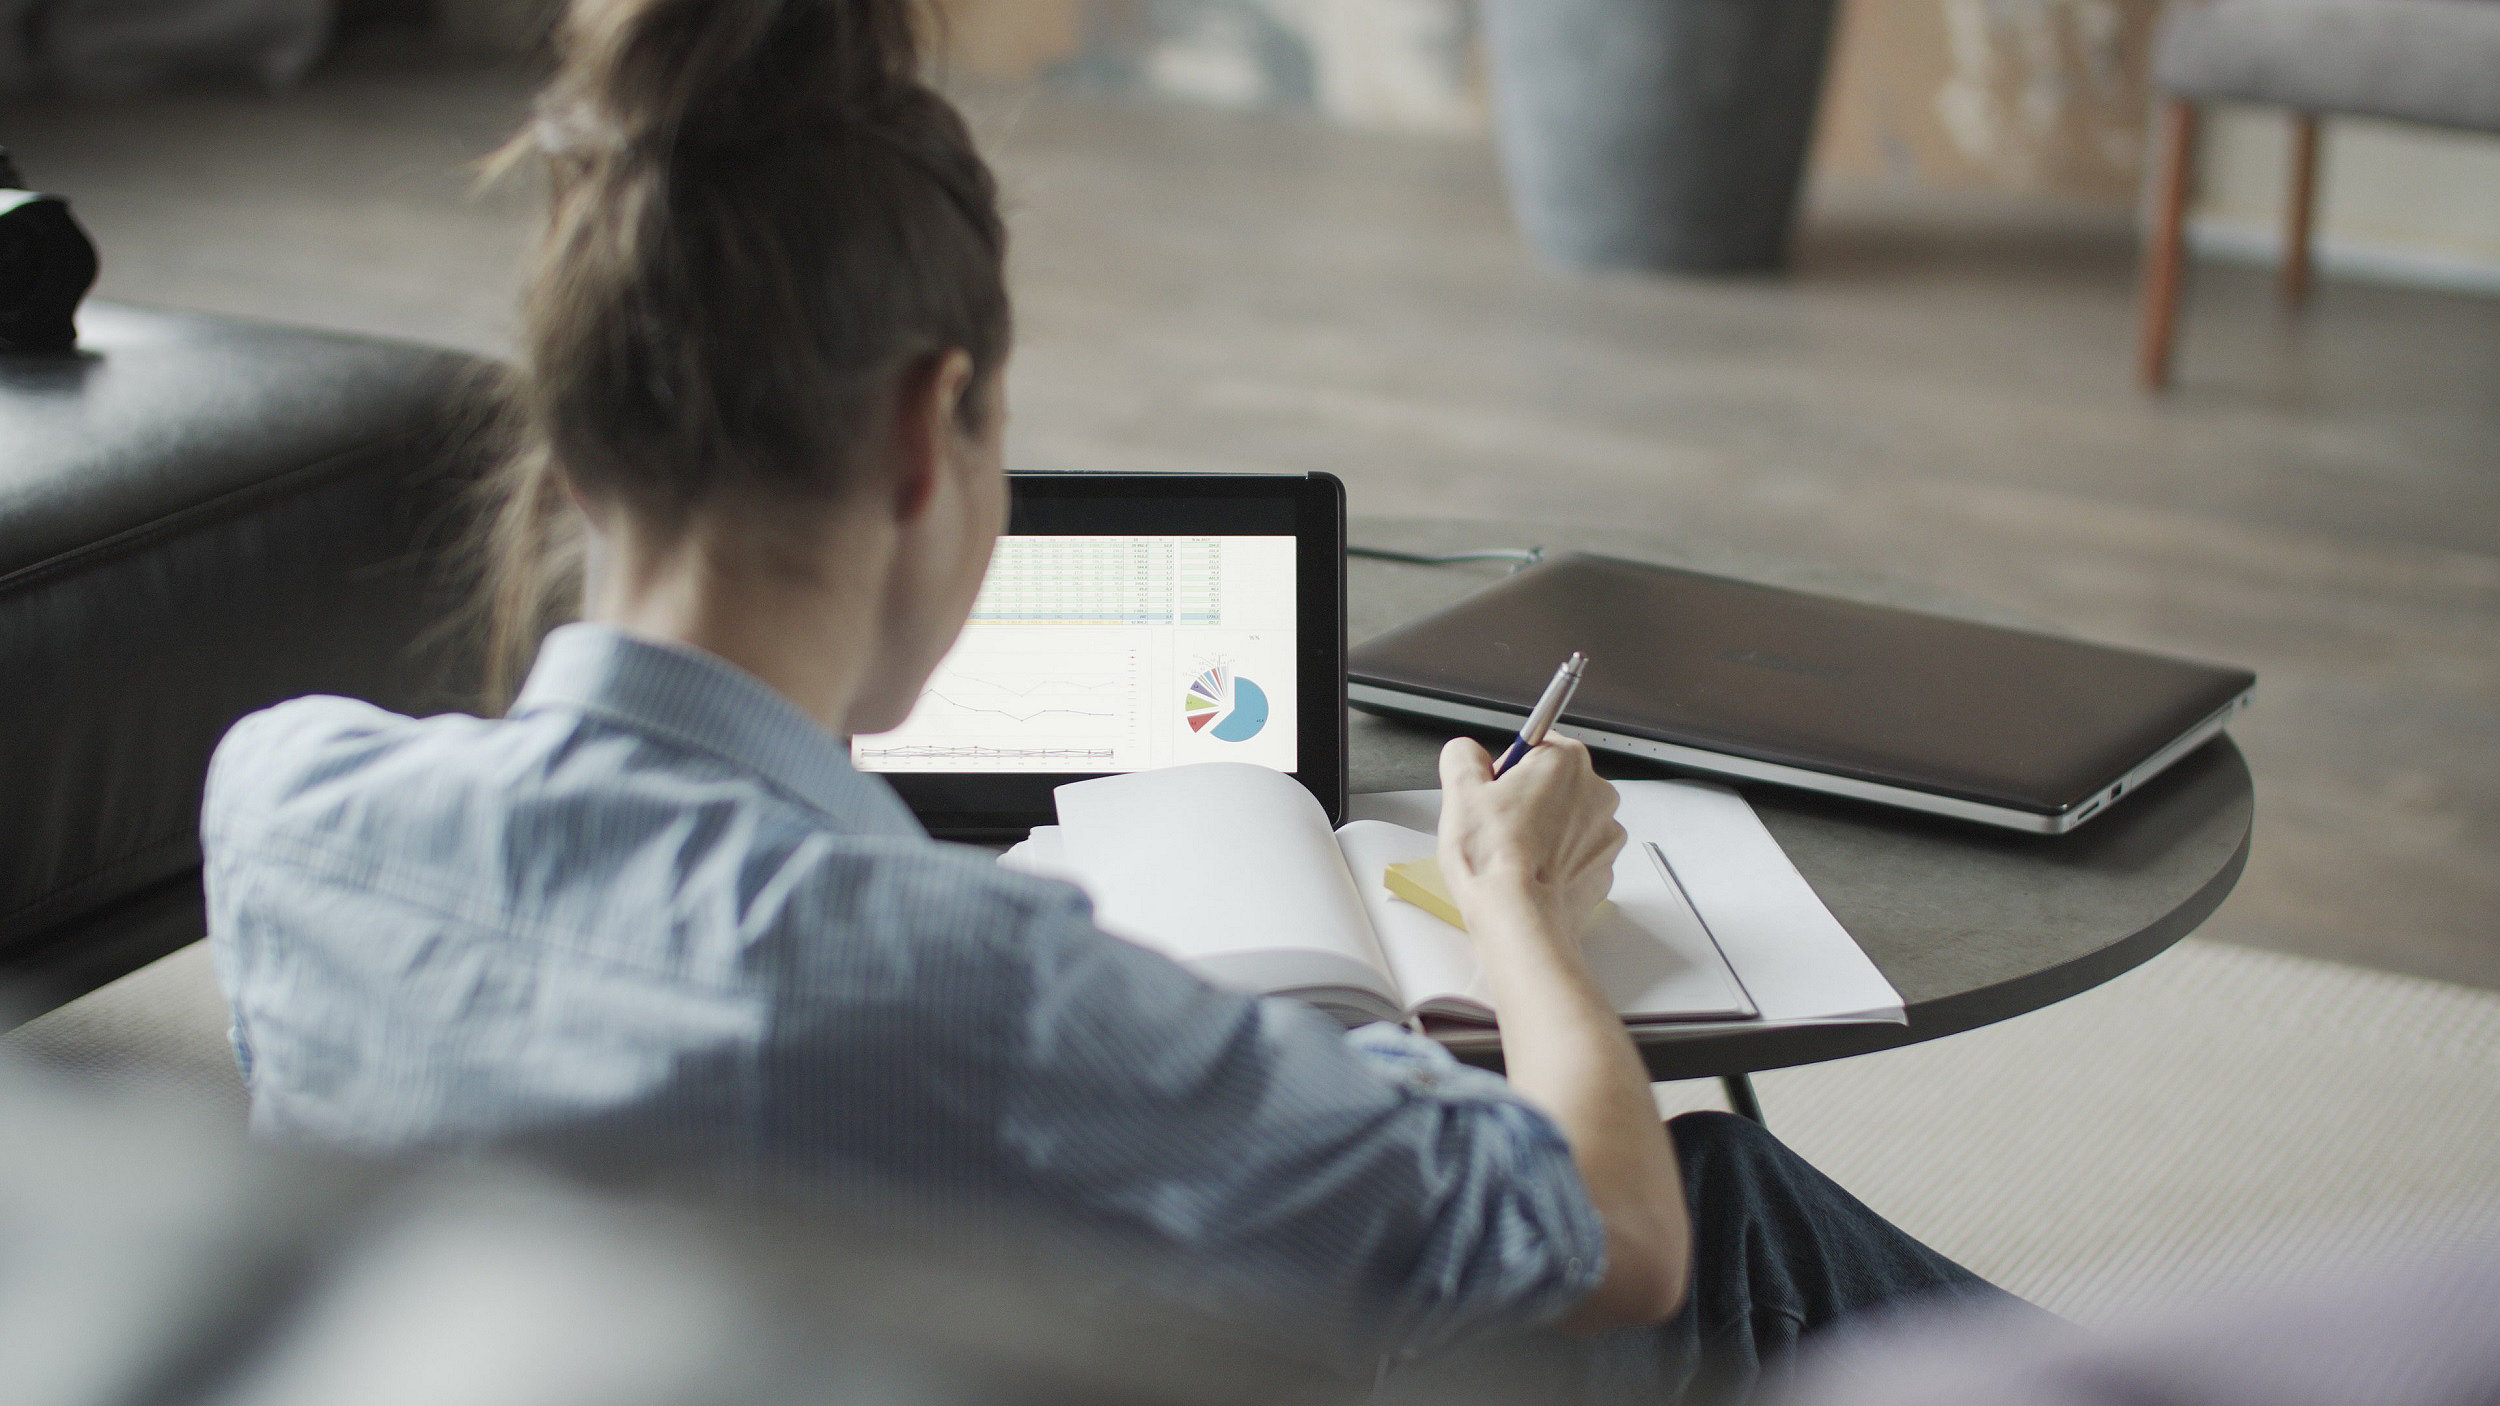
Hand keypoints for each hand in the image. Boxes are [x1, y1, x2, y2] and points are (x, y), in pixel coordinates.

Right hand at [1436, 735, 1625, 949]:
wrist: (1518, 919)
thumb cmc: (1494, 859)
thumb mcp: (1460, 790)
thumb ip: (1462, 755)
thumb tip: (1467, 755)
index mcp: (1565, 761)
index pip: (1534, 746)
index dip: (1505, 771)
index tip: (1492, 793)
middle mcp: (1596, 792)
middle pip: (1552, 784)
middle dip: (1525, 801)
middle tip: (1496, 827)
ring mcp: (1605, 834)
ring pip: (1566, 820)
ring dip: (1542, 831)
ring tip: (1511, 855)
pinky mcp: (1604, 869)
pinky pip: (1575, 854)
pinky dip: (1555, 861)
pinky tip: (1529, 874)